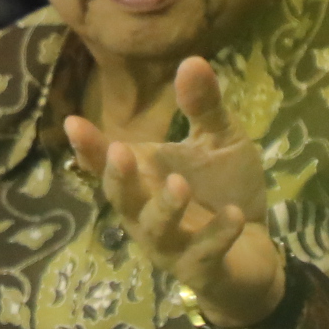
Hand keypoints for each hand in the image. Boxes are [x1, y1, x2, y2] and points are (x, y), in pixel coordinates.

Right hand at [63, 55, 285, 327]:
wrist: (255, 252)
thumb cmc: (226, 191)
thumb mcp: (220, 142)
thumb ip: (203, 107)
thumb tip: (192, 59)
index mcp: (144, 179)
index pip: (107, 163)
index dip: (88, 147)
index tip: (73, 122)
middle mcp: (146, 215)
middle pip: (121, 198)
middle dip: (118, 177)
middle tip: (120, 151)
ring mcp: (172, 246)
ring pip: (156, 230)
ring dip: (164, 208)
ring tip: (179, 184)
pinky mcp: (202, 269)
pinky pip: (204, 254)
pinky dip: (217, 234)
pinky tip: (234, 215)